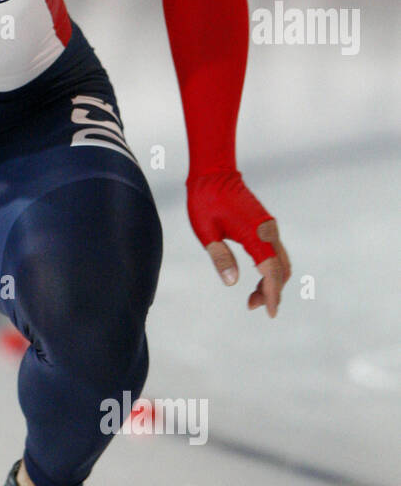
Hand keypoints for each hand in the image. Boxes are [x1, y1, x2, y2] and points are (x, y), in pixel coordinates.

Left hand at [187, 172, 291, 318]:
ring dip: (272, 281)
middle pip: (281, 269)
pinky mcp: (265, 225)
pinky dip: (270, 269)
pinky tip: (255, 277)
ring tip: (251, 296)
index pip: (271, 271)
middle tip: (251, 305)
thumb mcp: (206, 232)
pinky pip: (275, 252)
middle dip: (272, 291)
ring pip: (280, 261)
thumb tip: (232, 281)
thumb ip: (220, 257)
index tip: (271, 313)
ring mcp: (269, 227)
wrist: (213, 172)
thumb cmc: (205, 200)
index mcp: (256, 234)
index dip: (272, 294)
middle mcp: (268, 231)